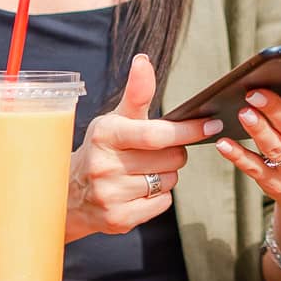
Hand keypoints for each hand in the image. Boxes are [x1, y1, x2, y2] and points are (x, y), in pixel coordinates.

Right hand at [65, 53, 222, 242]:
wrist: (69, 191)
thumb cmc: (103, 147)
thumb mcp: (115, 118)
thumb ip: (137, 93)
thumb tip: (143, 60)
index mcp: (106, 134)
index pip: (156, 134)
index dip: (187, 130)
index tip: (211, 124)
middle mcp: (104, 166)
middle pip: (171, 159)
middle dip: (175, 153)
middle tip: (159, 151)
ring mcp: (110, 195)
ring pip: (169, 182)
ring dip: (165, 175)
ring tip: (143, 170)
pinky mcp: (118, 220)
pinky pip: (162, 204)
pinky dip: (159, 197)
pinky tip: (139, 189)